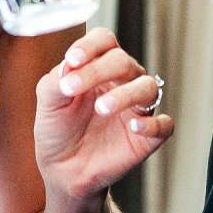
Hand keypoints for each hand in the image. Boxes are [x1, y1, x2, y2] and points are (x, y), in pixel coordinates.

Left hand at [32, 27, 171, 202]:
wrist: (63, 171)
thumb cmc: (57, 130)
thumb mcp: (48, 101)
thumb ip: (56, 79)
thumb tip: (69, 65)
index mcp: (99, 66)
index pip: (104, 41)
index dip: (90, 46)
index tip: (72, 60)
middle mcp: (123, 82)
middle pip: (123, 61)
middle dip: (99, 70)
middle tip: (72, 89)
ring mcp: (137, 108)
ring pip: (147, 87)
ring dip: (125, 94)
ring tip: (102, 107)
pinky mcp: (149, 136)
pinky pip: (164, 124)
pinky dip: (152, 123)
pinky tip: (134, 126)